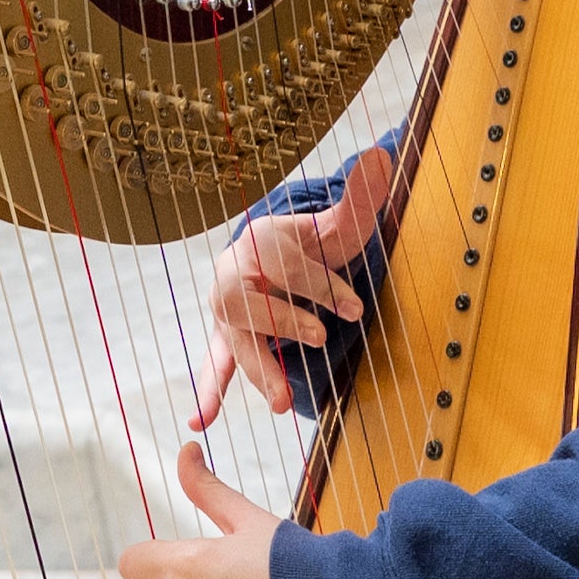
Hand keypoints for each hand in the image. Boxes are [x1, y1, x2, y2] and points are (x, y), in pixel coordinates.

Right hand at [191, 145, 399, 424]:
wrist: (276, 262)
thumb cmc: (312, 246)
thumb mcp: (337, 226)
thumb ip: (358, 198)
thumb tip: (379, 156)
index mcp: (261, 240)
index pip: (283, 261)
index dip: (318, 283)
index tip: (354, 306)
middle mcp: (234, 273)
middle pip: (245, 299)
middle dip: (281, 318)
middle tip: (320, 337)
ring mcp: (226, 310)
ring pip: (233, 338)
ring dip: (254, 368)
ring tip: (278, 402)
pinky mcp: (227, 338)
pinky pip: (214, 365)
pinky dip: (208, 393)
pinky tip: (199, 421)